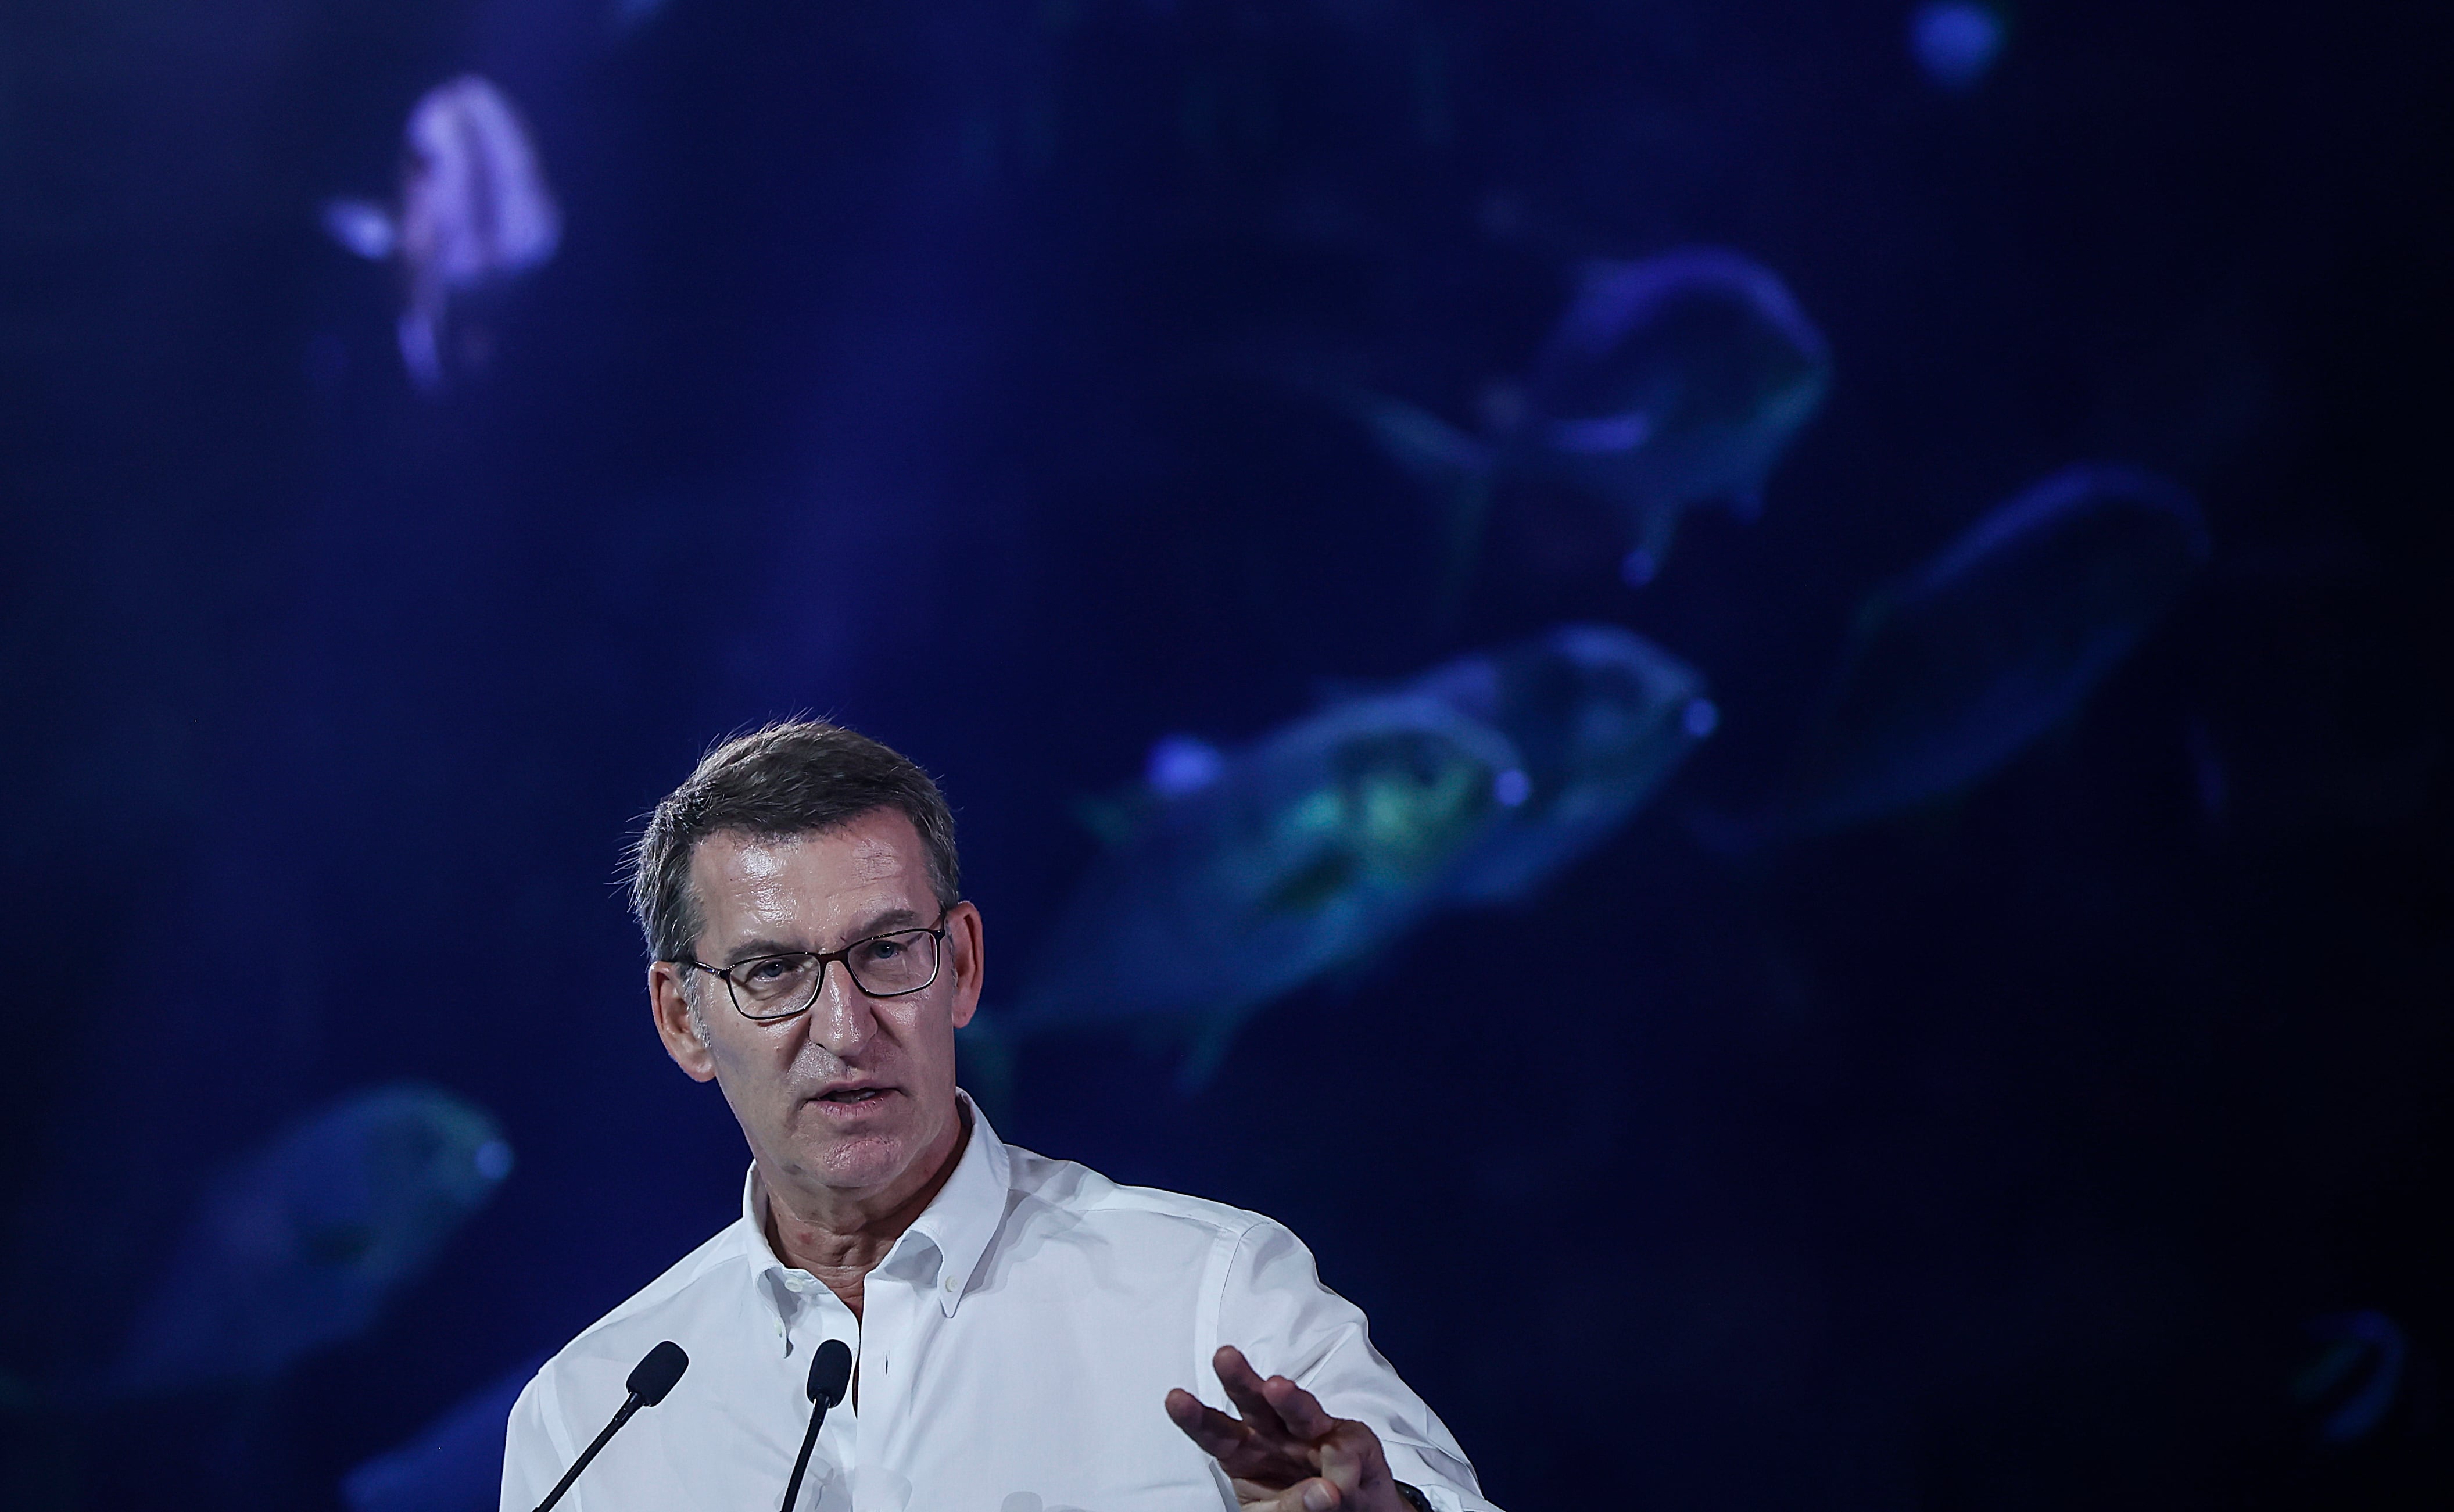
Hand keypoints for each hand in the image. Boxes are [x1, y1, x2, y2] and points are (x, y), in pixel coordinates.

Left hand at [1165, 1345, 1408, 1511]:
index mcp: (1244, 1451)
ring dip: (1289, 1398)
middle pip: (1253, 1402)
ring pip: (1300, 1409)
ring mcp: (1314, 1432)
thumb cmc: (1298, 1509)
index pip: (1215, 1432)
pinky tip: (1340, 1480)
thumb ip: (1289, 1508)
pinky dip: (1342, 1464)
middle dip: (1239, 1379)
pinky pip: (1345, 1447)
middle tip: (1224, 1357)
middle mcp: (1275, 1434)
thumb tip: (1324, 1493)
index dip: (1195, 1418)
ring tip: (1277, 1389)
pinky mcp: (1352, 1439)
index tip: (1175, 1400)